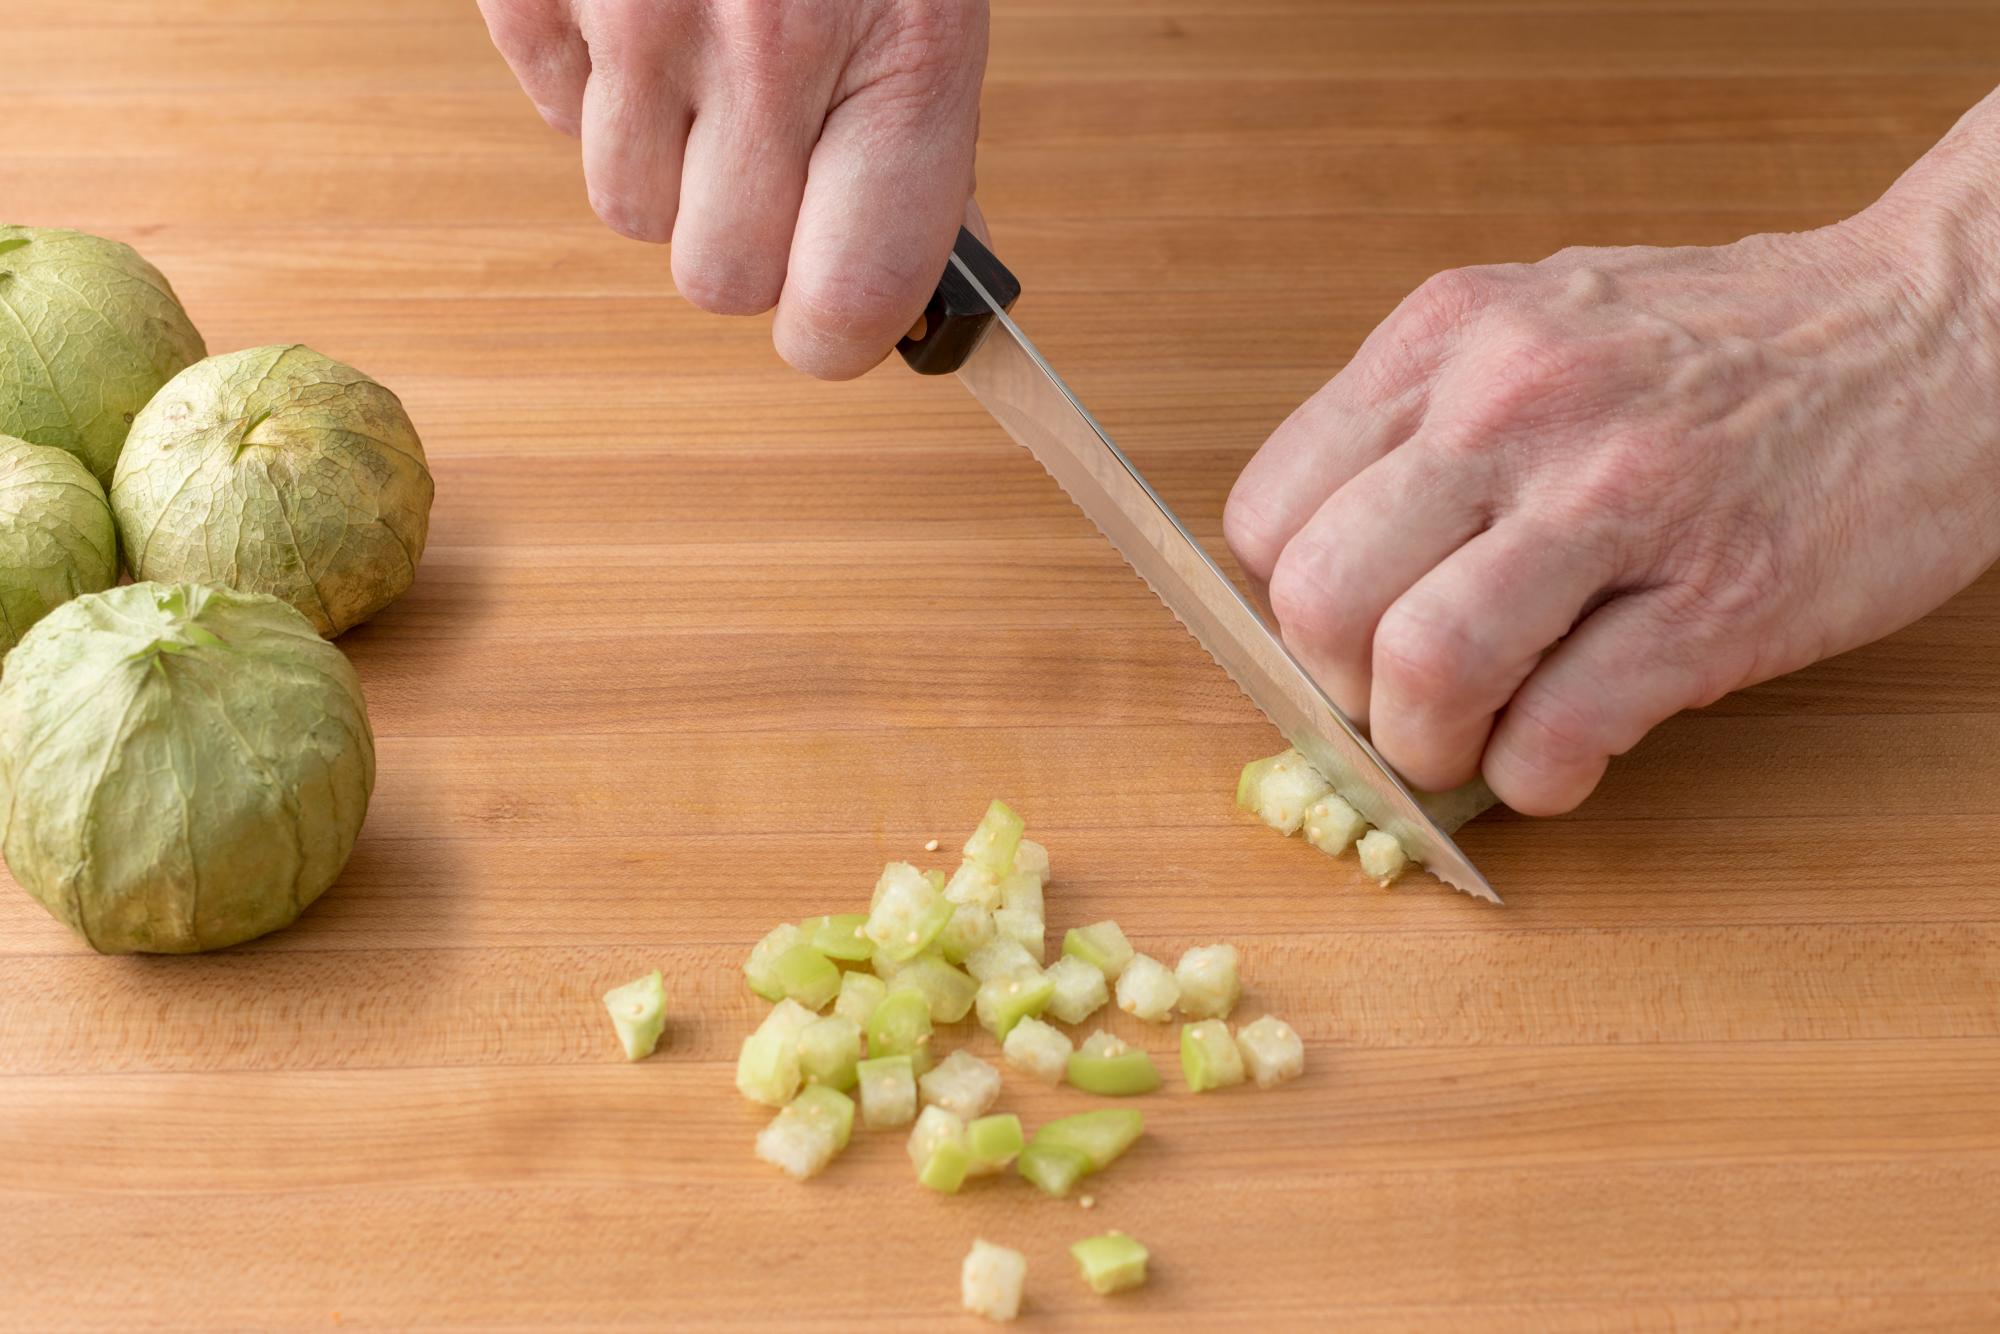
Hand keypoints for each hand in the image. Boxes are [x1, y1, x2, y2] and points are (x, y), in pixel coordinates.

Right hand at [477, 0, 987, 377]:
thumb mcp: (930, 5)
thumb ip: (919, 155)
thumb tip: (906, 307)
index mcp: (902, 56)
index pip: (845, 302)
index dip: (832, 330)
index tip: (829, 318)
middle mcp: (770, 41)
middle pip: (718, 279)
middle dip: (741, 236)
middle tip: (766, 155)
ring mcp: (639, 7)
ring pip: (626, 207)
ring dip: (662, 156)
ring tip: (703, 49)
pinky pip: (548, 106)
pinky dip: (586, 76)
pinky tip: (638, 0)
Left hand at [1224, 96, 1999, 815]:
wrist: (1941, 329)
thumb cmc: (1727, 344)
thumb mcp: (1541, 323)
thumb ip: (1424, 430)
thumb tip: (1318, 588)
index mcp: (1449, 336)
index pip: (1268, 516)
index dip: (1288, 607)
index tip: (1341, 638)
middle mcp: (1513, 402)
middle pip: (1321, 599)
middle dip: (1338, 696)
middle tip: (1398, 708)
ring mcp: (1619, 496)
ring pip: (1423, 667)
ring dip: (1426, 751)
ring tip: (1472, 746)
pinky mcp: (1720, 597)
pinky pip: (1560, 731)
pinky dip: (1536, 778)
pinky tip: (1562, 756)